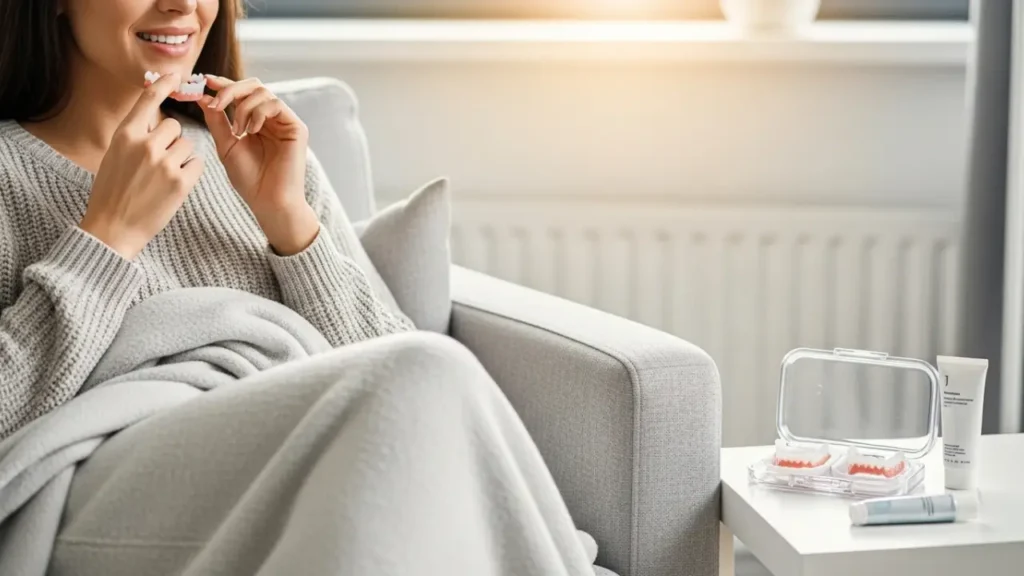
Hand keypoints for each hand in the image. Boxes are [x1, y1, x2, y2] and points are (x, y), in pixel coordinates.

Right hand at [80, 73, 204, 259]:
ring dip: (181, 157)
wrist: (113, 229)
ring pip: (188, 145)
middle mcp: (145, 145)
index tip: (175, 75)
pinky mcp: (181, 182)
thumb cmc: (112, 193)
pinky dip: (190, 172)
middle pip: (175, 126)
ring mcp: (164, 163)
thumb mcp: (114, 156)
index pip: (147, 102)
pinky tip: (174, 185)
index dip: (163, 85)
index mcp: (125, 136)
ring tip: (163, 177)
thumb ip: (135, 137)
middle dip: (171, 140)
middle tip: (158, 161)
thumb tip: (156, 121)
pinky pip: (197, 164)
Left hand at [199, 75, 318, 255]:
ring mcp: (286, 122)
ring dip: (243, 107)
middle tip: (216, 103)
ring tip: (238, 130)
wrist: (268, 201)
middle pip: (253, 85)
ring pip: (263, 92)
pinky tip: (251, 131)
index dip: (224, 84)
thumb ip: (216, 120)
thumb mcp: (226, 145)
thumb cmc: (249, 179)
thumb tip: (202, 96)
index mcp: (256, 121)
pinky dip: (258, 112)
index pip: (242, 93)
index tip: (205, 81)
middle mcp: (272, 119)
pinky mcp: (297, 127)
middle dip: (231, 90)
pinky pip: (275, 104)